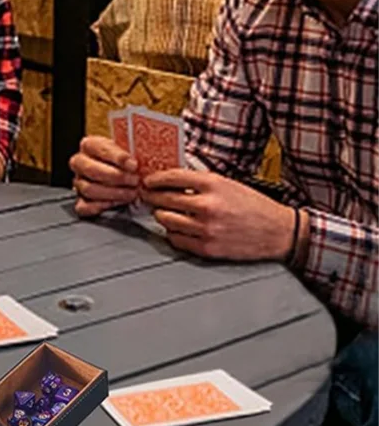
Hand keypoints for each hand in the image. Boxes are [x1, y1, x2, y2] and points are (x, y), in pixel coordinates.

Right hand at [70, 135, 139, 216]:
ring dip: (113, 193)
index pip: (99, 149)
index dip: (117, 157)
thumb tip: (139, 161)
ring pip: (89, 189)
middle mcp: (80, 162)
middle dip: (117, 177)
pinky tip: (117, 202)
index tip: (133, 165)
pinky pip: (84, 206)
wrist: (120, 173)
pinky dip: (101, 206)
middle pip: (92, 170)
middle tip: (135, 180)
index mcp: (89, 145)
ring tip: (132, 193)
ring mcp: (78, 182)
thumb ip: (132, 152)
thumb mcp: (127, 150)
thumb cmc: (124, 161)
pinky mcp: (80, 200)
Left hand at [140, 169, 297, 261]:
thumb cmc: (254, 205)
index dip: (154, 179)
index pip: (171, 177)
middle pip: (163, 199)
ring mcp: (206, 229)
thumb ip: (199, 182)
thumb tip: (169, 181)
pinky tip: (178, 228)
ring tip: (165, 213)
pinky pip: (175, 239)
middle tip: (148, 197)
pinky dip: (172, 233)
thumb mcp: (227, 184)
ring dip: (161, 215)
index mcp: (213, 184)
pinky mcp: (207, 248)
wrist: (279, 231)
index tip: (148, 182)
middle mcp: (207, 206)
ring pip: (165, 220)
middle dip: (152, 197)